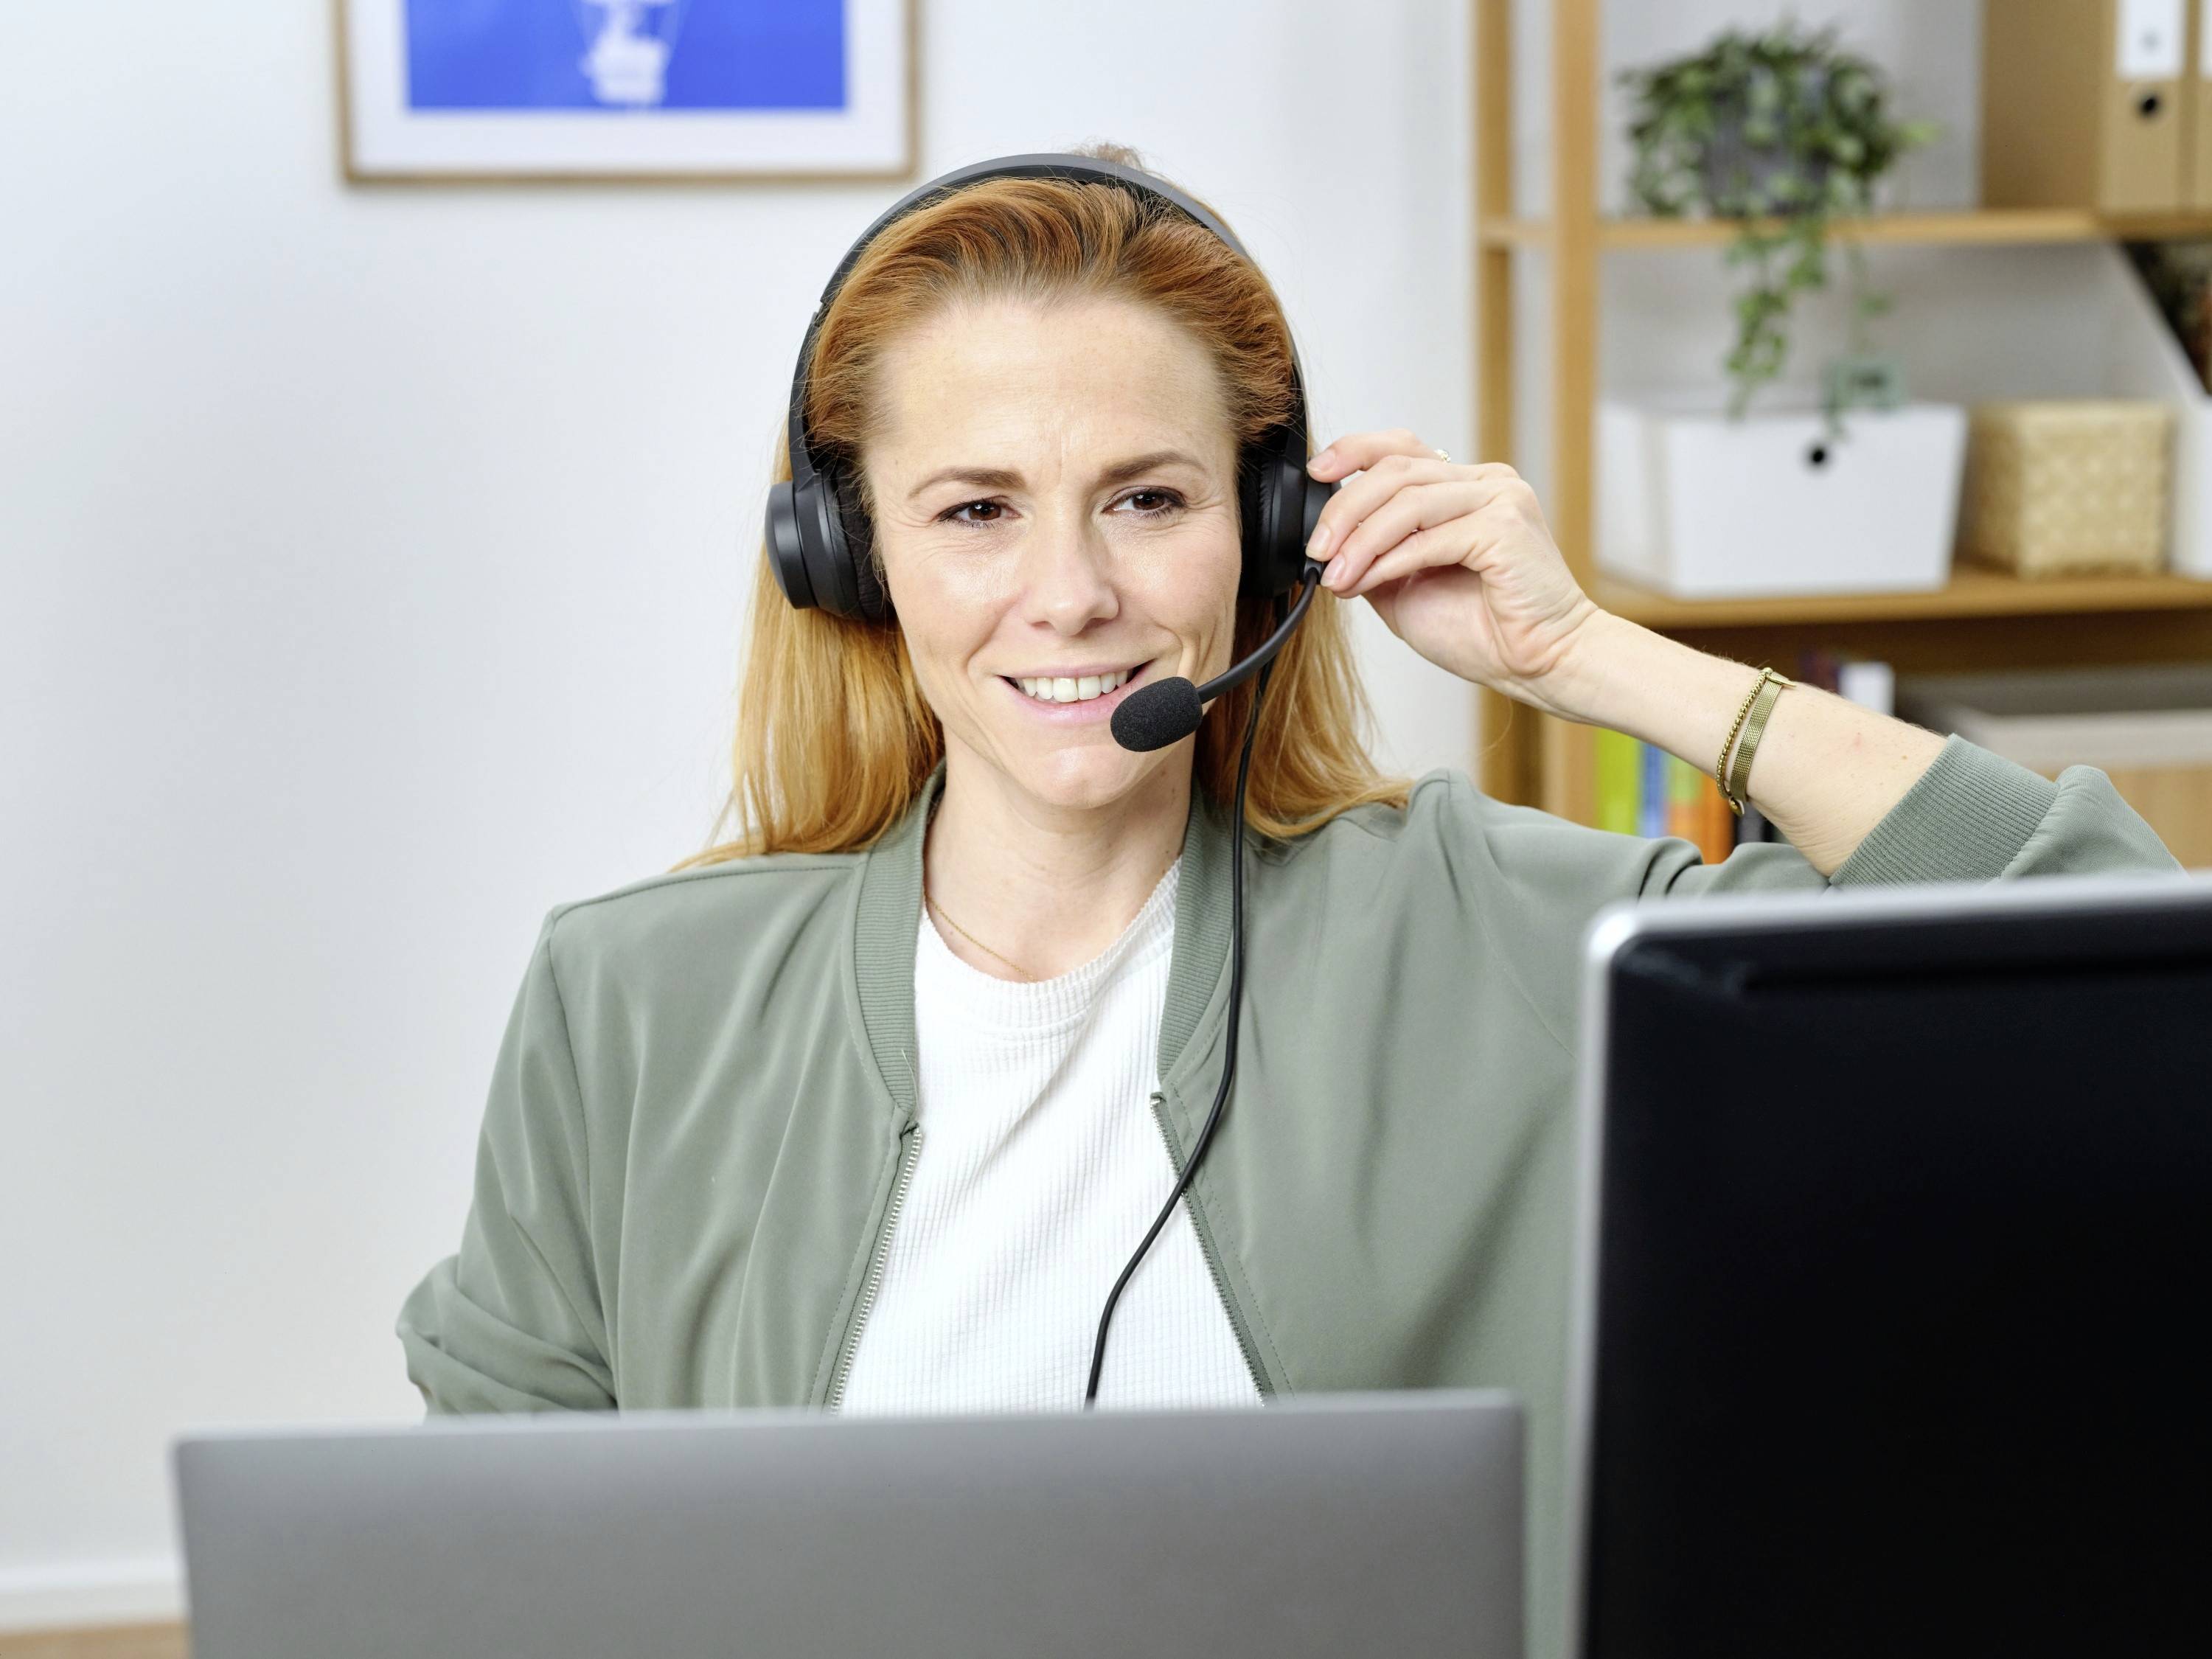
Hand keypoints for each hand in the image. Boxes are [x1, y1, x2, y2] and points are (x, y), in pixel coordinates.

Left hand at [1305, 430, 1602, 711]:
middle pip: (1396, 470)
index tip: (1317, 473)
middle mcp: (1485, 482)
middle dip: (1344, 509)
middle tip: (1317, 549)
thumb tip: (1328, 546)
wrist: (1541, 663)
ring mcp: (1499, 499)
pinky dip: (1389, 560)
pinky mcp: (1505, 527)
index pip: (1402, 448)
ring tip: (1335, 576)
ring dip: (1360, 541)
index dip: (1354, 451)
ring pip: (1408, 500)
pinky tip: (1366, 581)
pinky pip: (1429, 536)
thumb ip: (1376, 557)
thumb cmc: (1483, 631)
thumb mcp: (1407, 588)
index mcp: (1466, 487)